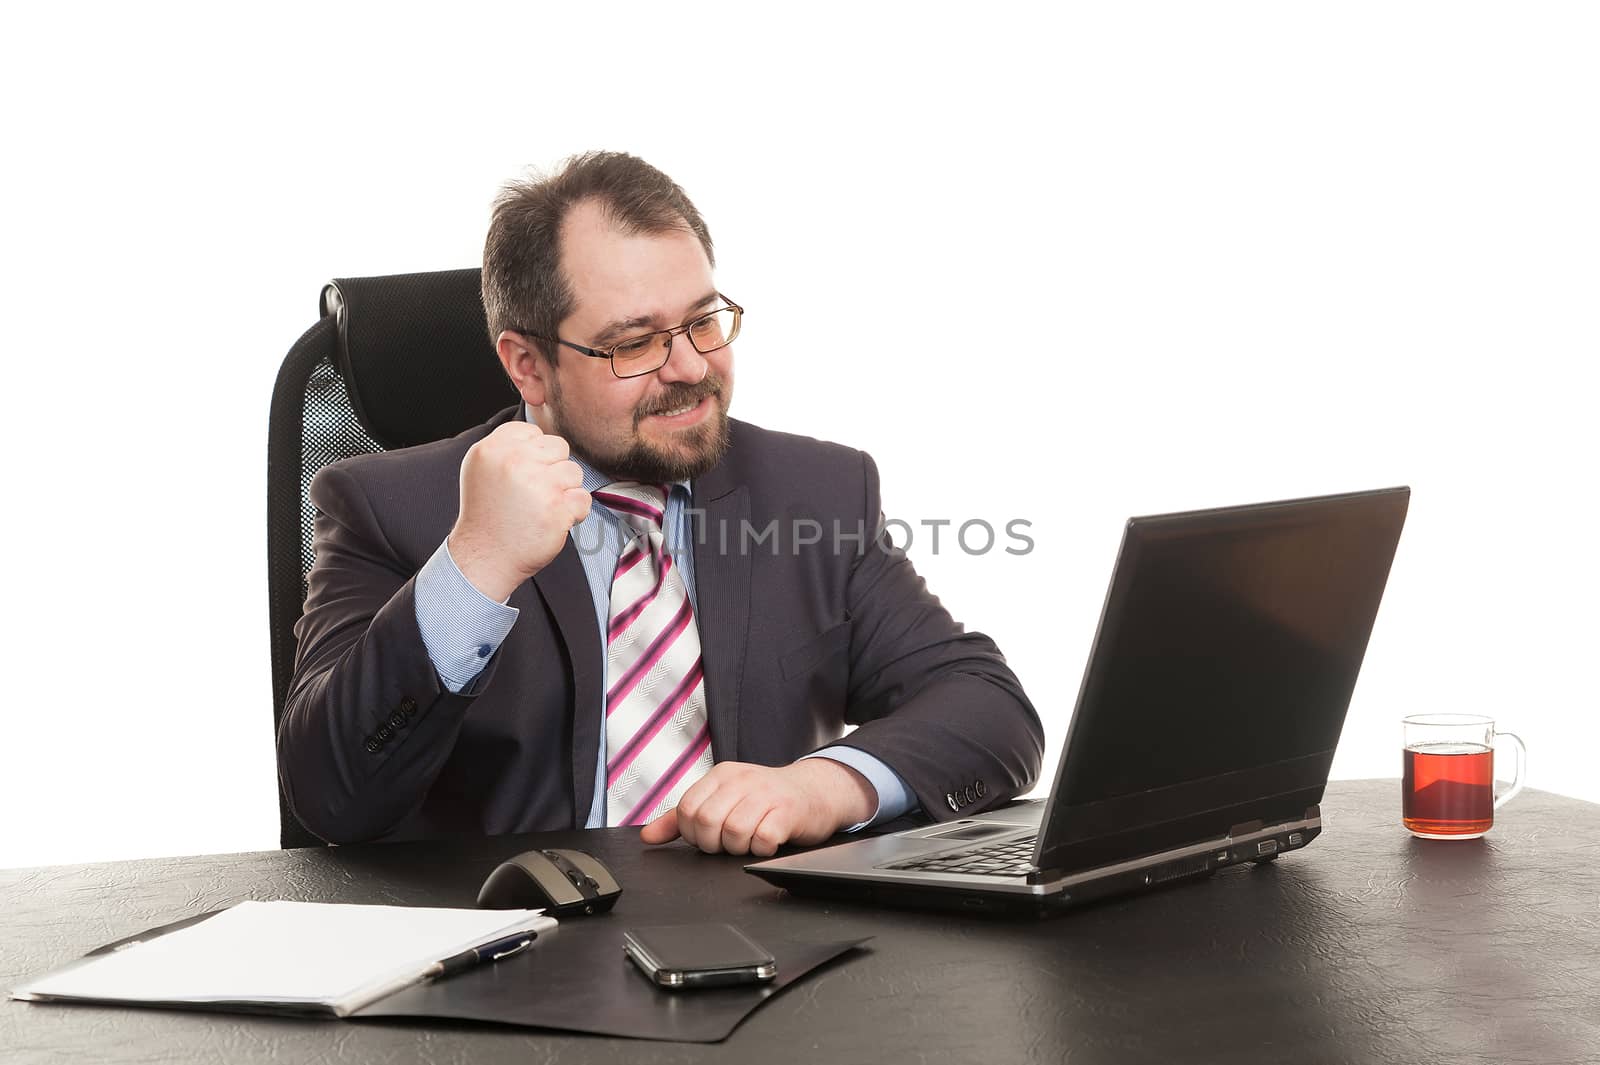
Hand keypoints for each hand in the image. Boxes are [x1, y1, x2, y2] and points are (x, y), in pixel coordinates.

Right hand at [448, 422, 590, 600]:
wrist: (485, 556)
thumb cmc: (487, 516)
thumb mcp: (482, 469)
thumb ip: (507, 448)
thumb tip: (540, 437)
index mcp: (493, 448)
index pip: (534, 432)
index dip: (536, 456)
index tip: (524, 476)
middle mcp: (514, 461)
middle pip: (559, 447)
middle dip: (553, 470)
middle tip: (535, 493)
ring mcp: (537, 483)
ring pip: (574, 472)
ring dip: (565, 491)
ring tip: (543, 508)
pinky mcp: (557, 507)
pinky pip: (583, 499)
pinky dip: (574, 513)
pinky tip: (552, 521)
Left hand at [639, 759, 877, 855]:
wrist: (817, 791)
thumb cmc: (768, 800)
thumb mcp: (724, 800)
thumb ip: (681, 818)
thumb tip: (648, 836)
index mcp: (722, 776)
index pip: (687, 809)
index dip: (693, 833)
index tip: (710, 836)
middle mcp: (742, 780)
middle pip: (707, 823)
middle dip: (715, 844)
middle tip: (731, 842)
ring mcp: (766, 793)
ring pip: (733, 833)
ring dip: (740, 848)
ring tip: (751, 841)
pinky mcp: (788, 811)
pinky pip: (763, 839)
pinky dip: (762, 849)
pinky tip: (769, 842)